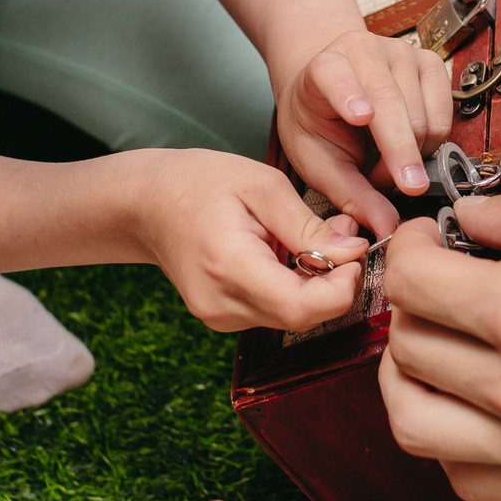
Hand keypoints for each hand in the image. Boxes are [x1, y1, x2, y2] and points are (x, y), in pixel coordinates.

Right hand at [131, 148, 367, 331]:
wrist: (146, 204)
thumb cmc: (198, 183)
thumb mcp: (261, 185)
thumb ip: (309, 225)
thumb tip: (354, 253)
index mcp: (230, 267)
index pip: (301, 308)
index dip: (342, 288)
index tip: (354, 253)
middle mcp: (223, 304)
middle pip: (302, 317)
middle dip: (336, 282)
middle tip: (342, 236)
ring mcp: (220, 317)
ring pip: (292, 316)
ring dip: (317, 283)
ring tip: (310, 237)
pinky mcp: (223, 317)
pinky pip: (274, 310)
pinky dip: (294, 286)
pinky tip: (287, 253)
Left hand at [276, 30, 455, 240]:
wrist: (330, 86)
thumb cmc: (319, 123)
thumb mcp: (318, 162)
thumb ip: (349, 194)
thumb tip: (386, 226)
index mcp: (322, 66)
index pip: (333, 74)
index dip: (347, 92)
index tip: (360, 116)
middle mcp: (363, 50)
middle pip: (391, 102)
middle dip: (401, 152)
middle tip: (405, 191)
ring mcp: (401, 53)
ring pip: (423, 113)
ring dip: (412, 154)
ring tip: (385, 169)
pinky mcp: (430, 62)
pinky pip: (445, 112)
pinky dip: (433, 142)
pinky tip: (407, 151)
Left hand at [376, 187, 500, 500]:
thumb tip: (464, 217)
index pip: (412, 284)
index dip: (409, 247)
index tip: (429, 239)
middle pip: (407, 346)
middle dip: (412, 301)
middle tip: (441, 280)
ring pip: (413, 424)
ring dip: (407, 378)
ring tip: (435, 346)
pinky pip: (462, 477)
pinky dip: (446, 440)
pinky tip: (468, 404)